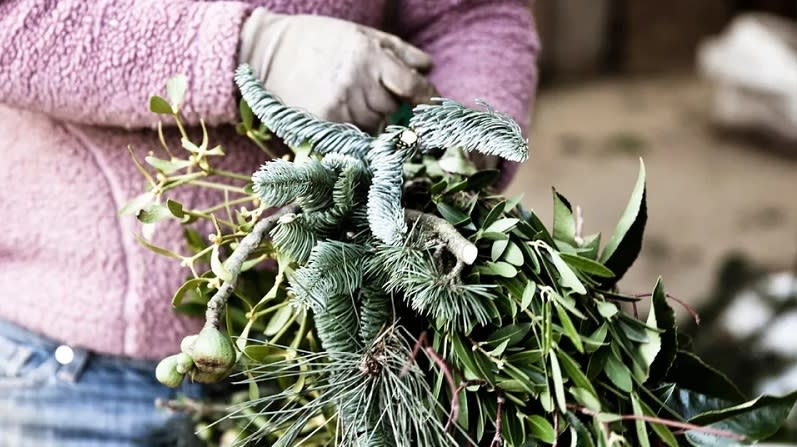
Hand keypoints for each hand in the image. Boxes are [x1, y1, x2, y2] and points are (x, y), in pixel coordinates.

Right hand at [239, 9, 434, 130]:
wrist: (270, 51)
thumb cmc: (321, 39)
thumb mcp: (362, 34)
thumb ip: (400, 52)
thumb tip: (428, 70)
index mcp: (370, 56)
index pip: (411, 85)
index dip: (425, 97)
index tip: (429, 104)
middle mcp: (357, 81)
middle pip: (393, 109)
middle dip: (391, 105)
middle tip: (374, 94)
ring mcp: (340, 104)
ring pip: (374, 124)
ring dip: (372, 117)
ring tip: (353, 99)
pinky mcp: (324, 121)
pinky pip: (352, 134)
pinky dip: (353, 127)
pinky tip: (342, 111)